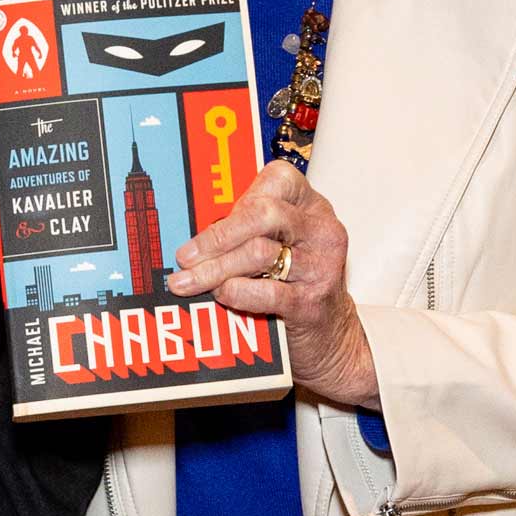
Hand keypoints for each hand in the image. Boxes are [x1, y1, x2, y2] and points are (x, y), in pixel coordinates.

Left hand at [163, 162, 376, 407]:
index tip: (211, 219)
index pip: (279, 178)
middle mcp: (321, 230)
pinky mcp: (313, 302)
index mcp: (312, 207)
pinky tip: (220, 295)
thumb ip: (248, 231)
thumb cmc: (294, 285)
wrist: (330, 337)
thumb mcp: (280, 247)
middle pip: (264, 214)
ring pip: (259, 254)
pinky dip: (237, 292)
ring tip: (187, 282)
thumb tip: (195, 235)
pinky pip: (267, 292)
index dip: (241, 197)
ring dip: (215, 269)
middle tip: (185, 257)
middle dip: (217, 236)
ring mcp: (321, 266)